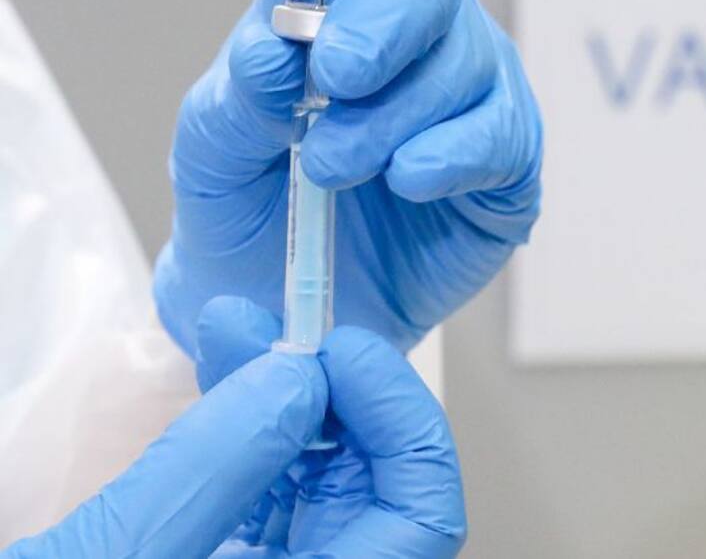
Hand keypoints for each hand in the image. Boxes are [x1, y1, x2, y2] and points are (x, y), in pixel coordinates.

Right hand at [1, 296, 465, 557]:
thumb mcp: (117, 557)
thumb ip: (210, 471)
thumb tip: (293, 380)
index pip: (424, 516)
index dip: (402, 422)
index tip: (345, 355)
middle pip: (380, 480)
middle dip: (339, 392)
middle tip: (295, 334)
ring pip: (327, 473)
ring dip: (292, 395)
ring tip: (242, 334)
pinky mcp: (238, 558)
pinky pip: (275, 483)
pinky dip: (254, 425)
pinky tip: (227, 376)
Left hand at [153, 0, 541, 355]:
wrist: (297, 311)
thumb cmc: (253, 209)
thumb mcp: (214, 148)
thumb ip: (233, 93)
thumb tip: (273, 45)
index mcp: (335, 1)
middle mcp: (412, 31)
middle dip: (380, 21)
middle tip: (332, 74)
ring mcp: (471, 89)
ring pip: (465, 59)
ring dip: (393, 113)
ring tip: (335, 166)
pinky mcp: (508, 158)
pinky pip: (501, 134)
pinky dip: (451, 153)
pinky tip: (411, 177)